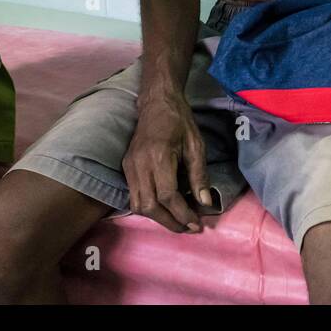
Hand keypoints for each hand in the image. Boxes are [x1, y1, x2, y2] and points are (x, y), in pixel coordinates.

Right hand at [122, 93, 211, 232]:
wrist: (156, 102)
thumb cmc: (180, 121)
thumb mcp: (196, 146)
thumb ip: (199, 176)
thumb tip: (204, 203)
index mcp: (159, 156)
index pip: (167, 196)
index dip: (182, 214)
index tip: (196, 224)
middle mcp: (140, 164)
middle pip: (149, 206)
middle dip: (169, 222)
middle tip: (187, 227)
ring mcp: (130, 166)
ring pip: (137, 204)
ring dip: (157, 217)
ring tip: (177, 220)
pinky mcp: (126, 166)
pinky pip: (133, 195)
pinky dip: (148, 207)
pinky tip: (163, 206)